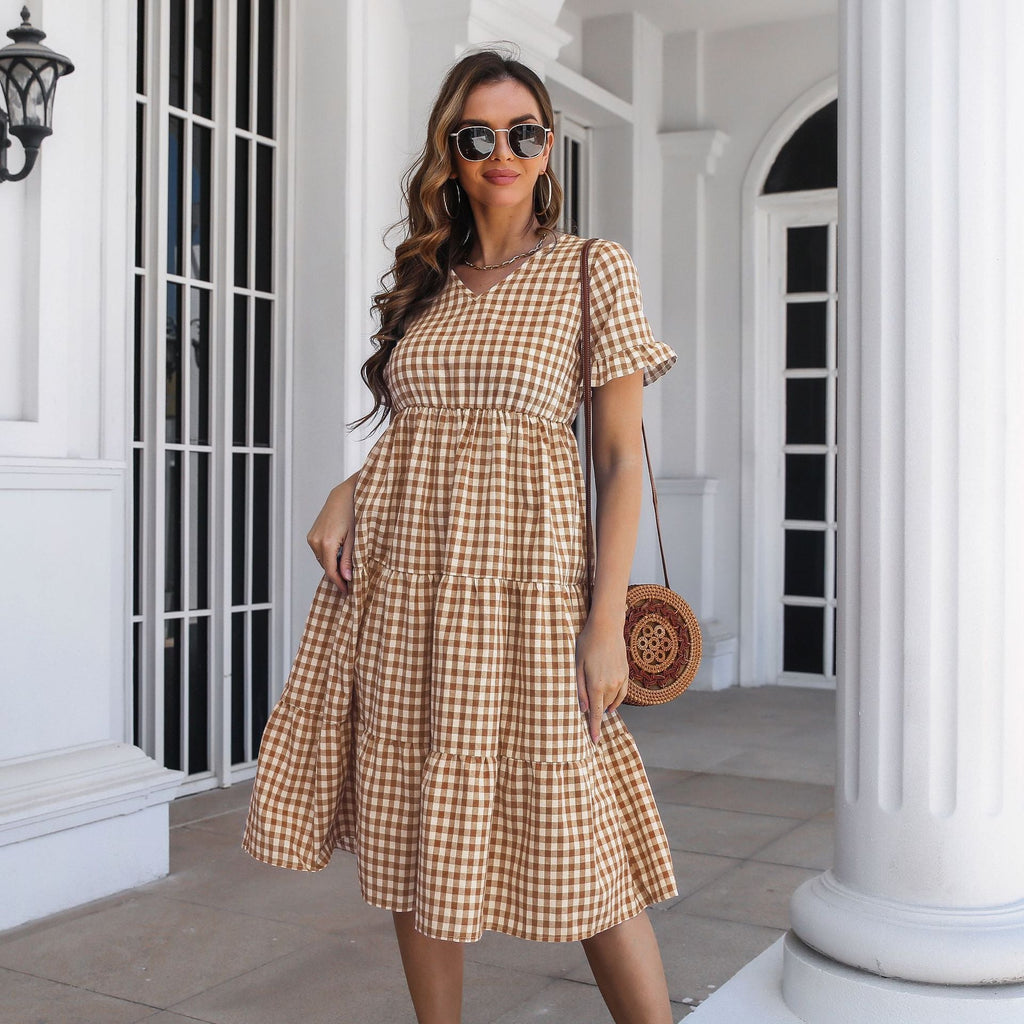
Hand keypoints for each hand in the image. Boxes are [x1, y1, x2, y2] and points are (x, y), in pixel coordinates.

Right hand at [306, 480, 355, 594]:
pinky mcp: (311, 535)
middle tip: (351, 582)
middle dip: (337, 576)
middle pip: (326, 567)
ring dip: (333, 566)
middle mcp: (315, 541)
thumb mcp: (355, 538)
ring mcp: (312, 538)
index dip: (339, 584)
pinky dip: (329, 556)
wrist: (343, 495)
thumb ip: (350, 559)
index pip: (331, 571)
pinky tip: (340, 554)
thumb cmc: (353, 512)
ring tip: (347, 567)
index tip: (347, 592)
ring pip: (323, 560)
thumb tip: (347, 578)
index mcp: (327, 543)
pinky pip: (320, 552)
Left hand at [575, 610, 628, 743]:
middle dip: (597, 716)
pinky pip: (622, 693)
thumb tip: (584, 709)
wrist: (607, 627)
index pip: (596, 714)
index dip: (595, 729)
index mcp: (596, 685)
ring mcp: (620, 679)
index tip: (594, 742)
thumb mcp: (577, 665)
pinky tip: (611, 704)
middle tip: (588, 722)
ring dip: (605, 707)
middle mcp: (611, 685)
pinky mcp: (625, 673)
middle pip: (603, 708)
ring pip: (613, 701)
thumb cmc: (587, 643)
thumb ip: (580, 689)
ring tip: (598, 711)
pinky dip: (616, 701)